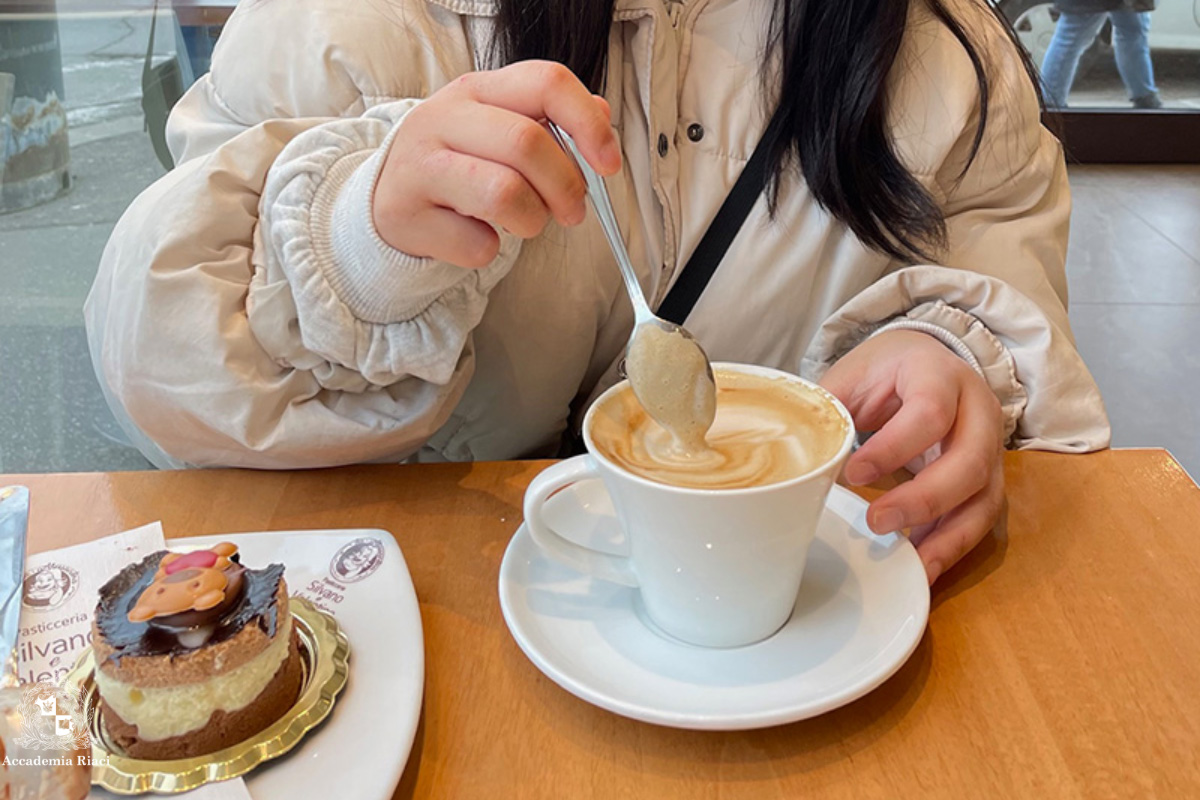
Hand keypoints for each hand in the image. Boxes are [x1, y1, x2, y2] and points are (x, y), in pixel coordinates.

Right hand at [373, 61, 620, 267]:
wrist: (386, 201)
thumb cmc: (456, 165)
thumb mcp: (498, 127)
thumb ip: (549, 117)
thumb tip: (601, 113)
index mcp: (477, 89)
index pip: (545, 82)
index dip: (588, 124)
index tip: (608, 165)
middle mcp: (443, 118)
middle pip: (526, 142)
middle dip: (566, 187)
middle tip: (573, 212)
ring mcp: (419, 165)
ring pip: (503, 193)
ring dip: (532, 220)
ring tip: (527, 223)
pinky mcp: (405, 215)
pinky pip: (474, 244)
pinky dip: (489, 251)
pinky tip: (479, 238)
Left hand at [819, 330, 1005, 584]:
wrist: (924, 361)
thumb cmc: (884, 371)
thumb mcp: (852, 375)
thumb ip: (829, 410)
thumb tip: (798, 458)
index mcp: (940, 374)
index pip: (930, 412)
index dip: (894, 448)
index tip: (854, 474)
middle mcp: (978, 409)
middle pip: (969, 461)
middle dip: (924, 500)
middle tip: (876, 524)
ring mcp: (990, 446)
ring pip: (984, 497)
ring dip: (947, 537)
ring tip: (911, 565)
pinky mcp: (988, 478)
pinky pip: (981, 517)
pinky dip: (953, 544)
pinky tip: (922, 565)